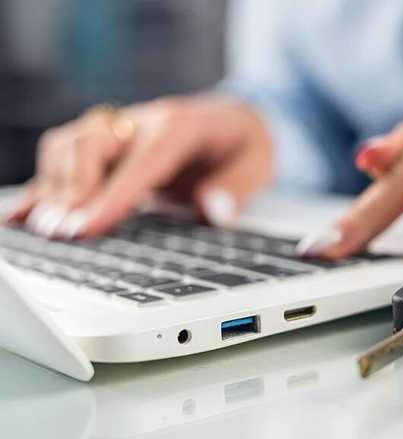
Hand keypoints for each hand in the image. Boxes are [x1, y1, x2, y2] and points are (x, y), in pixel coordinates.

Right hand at [8, 95, 272, 237]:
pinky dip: (42, 187)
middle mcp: (142, 122)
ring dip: (55, 186)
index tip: (85, 228)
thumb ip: (236, 189)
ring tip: (48, 229)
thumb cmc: (243, 146)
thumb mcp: (257, 167)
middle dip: (74, 190)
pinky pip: (65, 162)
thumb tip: (213, 209)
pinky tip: (20, 215)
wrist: (235, 119)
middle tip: (63, 234)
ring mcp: (119, 131)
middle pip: (92, 144)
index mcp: (181, 126)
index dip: (111, 196)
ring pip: (69, 145)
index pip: (141, 162)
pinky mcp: (107, 147)